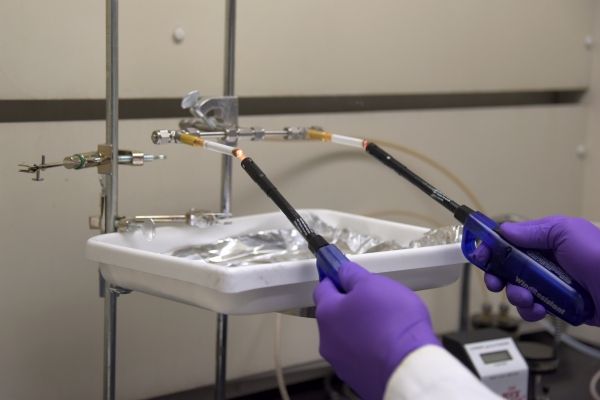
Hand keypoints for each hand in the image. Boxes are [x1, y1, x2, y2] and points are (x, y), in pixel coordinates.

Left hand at [313, 261, 438, 399]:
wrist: (408, 368)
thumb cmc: (392, 321)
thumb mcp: (373, 284)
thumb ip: (352, 275)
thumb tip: (342, 271)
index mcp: (326, 313)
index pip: (323, 287)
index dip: (336, 278)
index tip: (348, 274)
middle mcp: (326, 340)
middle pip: (334, 315)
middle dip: (351, 306)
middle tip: (375, 301)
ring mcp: (340, 362)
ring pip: (347, 337)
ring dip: (360, 329)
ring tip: (386, 327)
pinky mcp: (356, 378)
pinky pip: (360, 355)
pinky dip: (370, 349)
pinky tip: (388, 346)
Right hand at [483, 216, 599, 325]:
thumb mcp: (566, 231)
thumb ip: (534, 230)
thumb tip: (505, 230)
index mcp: (547, 242)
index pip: (510, 242)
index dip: (492, 248)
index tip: (479, 254)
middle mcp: (546, 262)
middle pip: (507, 268)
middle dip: (497, 275)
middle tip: (494, 282)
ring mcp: (550, 285)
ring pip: (516, 289)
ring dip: (514, 294)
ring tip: (525, 296)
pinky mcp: (556, 306)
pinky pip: (532, 308)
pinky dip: (530, 310)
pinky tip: (538, 308)